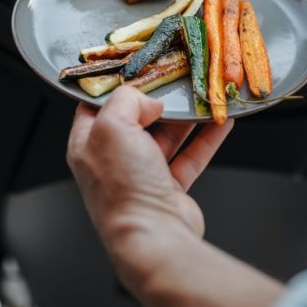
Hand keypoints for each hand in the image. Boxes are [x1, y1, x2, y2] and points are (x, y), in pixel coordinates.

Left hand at [68, 85, 232, 245]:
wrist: (155, 238)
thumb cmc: (123, 187)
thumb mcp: (113, 126)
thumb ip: (126, 100)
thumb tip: (148, 100)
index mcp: (88, 144)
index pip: (96, 106)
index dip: (115, 87)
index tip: (136, 69)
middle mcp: (112, 160)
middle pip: (135, 119)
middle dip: (156, 100)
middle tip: (174, 80)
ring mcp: (141, 175)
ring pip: (165, 136)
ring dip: (185, 118)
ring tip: (201, 97)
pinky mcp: (168, 188)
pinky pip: (189, 156)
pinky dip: (205, 139)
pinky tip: (219, 122)